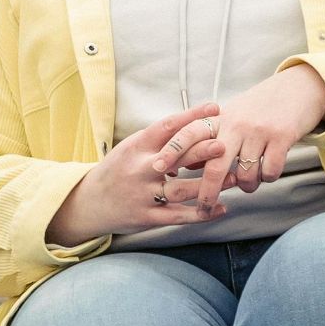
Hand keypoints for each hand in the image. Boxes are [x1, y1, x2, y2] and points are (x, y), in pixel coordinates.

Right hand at [45, 102, 230, 246]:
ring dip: (210, 184)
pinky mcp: (148, 217)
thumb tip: (195, 122)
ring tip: (235, 178)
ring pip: (181, 189)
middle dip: (202, 151)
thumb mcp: (132, 148)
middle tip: (225, 144)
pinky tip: (221, 207)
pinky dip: (202, 212)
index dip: (192, 116)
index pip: (167, 126)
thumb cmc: (118, 170)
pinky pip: (179, 216)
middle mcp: (140, 169)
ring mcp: (144, 194)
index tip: (215, 108)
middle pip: (176, 157)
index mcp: (136, 146)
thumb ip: (159, 139)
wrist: (89, 202)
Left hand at [151, 65, 324, 208]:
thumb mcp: (231, 117)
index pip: (189, 133)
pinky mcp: (282, 137)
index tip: (158, 167)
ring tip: (248, 183)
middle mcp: (236, 124)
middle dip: (206, 191)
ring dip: (246, 186)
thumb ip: (209, 137)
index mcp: (220, 118)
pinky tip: (267, 173)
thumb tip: (187, 164)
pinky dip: (267, 178)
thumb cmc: (259, 107)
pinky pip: (269, 171)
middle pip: (215, 165)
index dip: (172, 150)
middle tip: (202, 208)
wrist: (298, 89)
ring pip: (244, 174)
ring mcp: (259, 131)